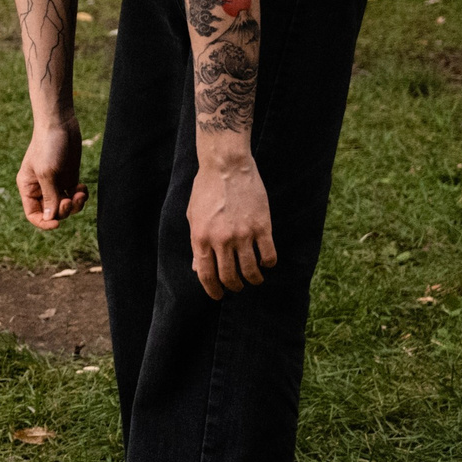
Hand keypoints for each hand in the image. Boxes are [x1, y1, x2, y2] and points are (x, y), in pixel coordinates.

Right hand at [15, 123, 88, 228]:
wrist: (60, 124)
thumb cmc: (48, 146)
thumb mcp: (47, 173)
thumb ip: (49, 197)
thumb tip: (50, 219)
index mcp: (28, 187)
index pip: (33, 214)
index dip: (44, 222)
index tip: (57, 223)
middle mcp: (41, 188)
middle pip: (52, 213)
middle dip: (63, 211)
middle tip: (69, 200)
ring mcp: (56, 183)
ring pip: (65, 207)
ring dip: (75, 205)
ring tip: (80, 193)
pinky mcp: (69, 178)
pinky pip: (75, 197)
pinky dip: (80, 196)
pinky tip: (83, 187)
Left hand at [188, 147, 275, 297]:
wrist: (226, 166)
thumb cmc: (206, 190)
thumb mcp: (193, 217)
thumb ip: (196, 244)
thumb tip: (198, 268)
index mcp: (200, 238)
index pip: (206, 275)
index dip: (212, 290)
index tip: (218, 296)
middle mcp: (221, 240)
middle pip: (229, 276)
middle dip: (233, 287)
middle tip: (237, 288)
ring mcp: (243, 234)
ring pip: (250, 270)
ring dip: (253, 279)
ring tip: (254, 279)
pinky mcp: (262, 226)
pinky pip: (268, 255)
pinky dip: (268, 264)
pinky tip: (267, 263)